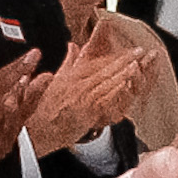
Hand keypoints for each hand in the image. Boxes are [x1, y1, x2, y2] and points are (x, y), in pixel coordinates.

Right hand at [23, 31, 147, 155]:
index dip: (114, 56)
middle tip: (139, 51)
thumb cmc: (45, 109)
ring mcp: (83, 98)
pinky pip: (105, 99)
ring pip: (107, 82)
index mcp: (72, 76)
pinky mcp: (87, 112)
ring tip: (137, 64)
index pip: (97, 62)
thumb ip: (67, 62)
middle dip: (124, 59)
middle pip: (105, 69)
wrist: (38, 131)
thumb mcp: (55, 80)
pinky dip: (116, 90)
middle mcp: (78, 84)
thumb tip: (73, 46)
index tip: (127, 51)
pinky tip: (126, 84)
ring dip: (123, 72)